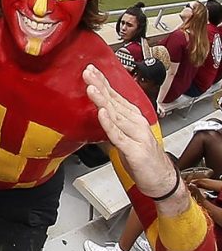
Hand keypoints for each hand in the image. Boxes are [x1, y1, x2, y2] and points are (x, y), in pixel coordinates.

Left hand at [84, 64, 176, 197]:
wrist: (161, 179)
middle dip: (100, 85)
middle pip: (114, 102)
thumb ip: (112, 123)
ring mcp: (136, 136)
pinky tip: (101, 113)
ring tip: (91, 87)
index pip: (116, 96)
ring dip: (103, 100)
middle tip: (88, 72)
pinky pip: (118, 135)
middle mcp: (136, 123)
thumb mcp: (124, 136)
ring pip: (116, 115)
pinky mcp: (134, 150)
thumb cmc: (142, 158)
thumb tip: (97, 111)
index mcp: (133, 118)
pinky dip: (109, 124)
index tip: (91, 70)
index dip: (103, 83)